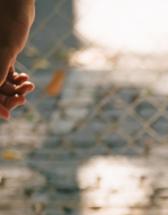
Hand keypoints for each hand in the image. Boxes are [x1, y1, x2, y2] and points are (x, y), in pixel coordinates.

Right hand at [0, 0, 35, 119]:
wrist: (16, 8)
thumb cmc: (10, 25)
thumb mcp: (6, 48)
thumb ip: (0, 68)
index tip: (8, 115)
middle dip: (7, 98)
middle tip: (24, 99)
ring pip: (1, 86)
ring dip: (15, 90)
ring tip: (29, 86)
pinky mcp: (2, 58)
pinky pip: (7, 77)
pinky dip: (17, 82)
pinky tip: (27, 81)